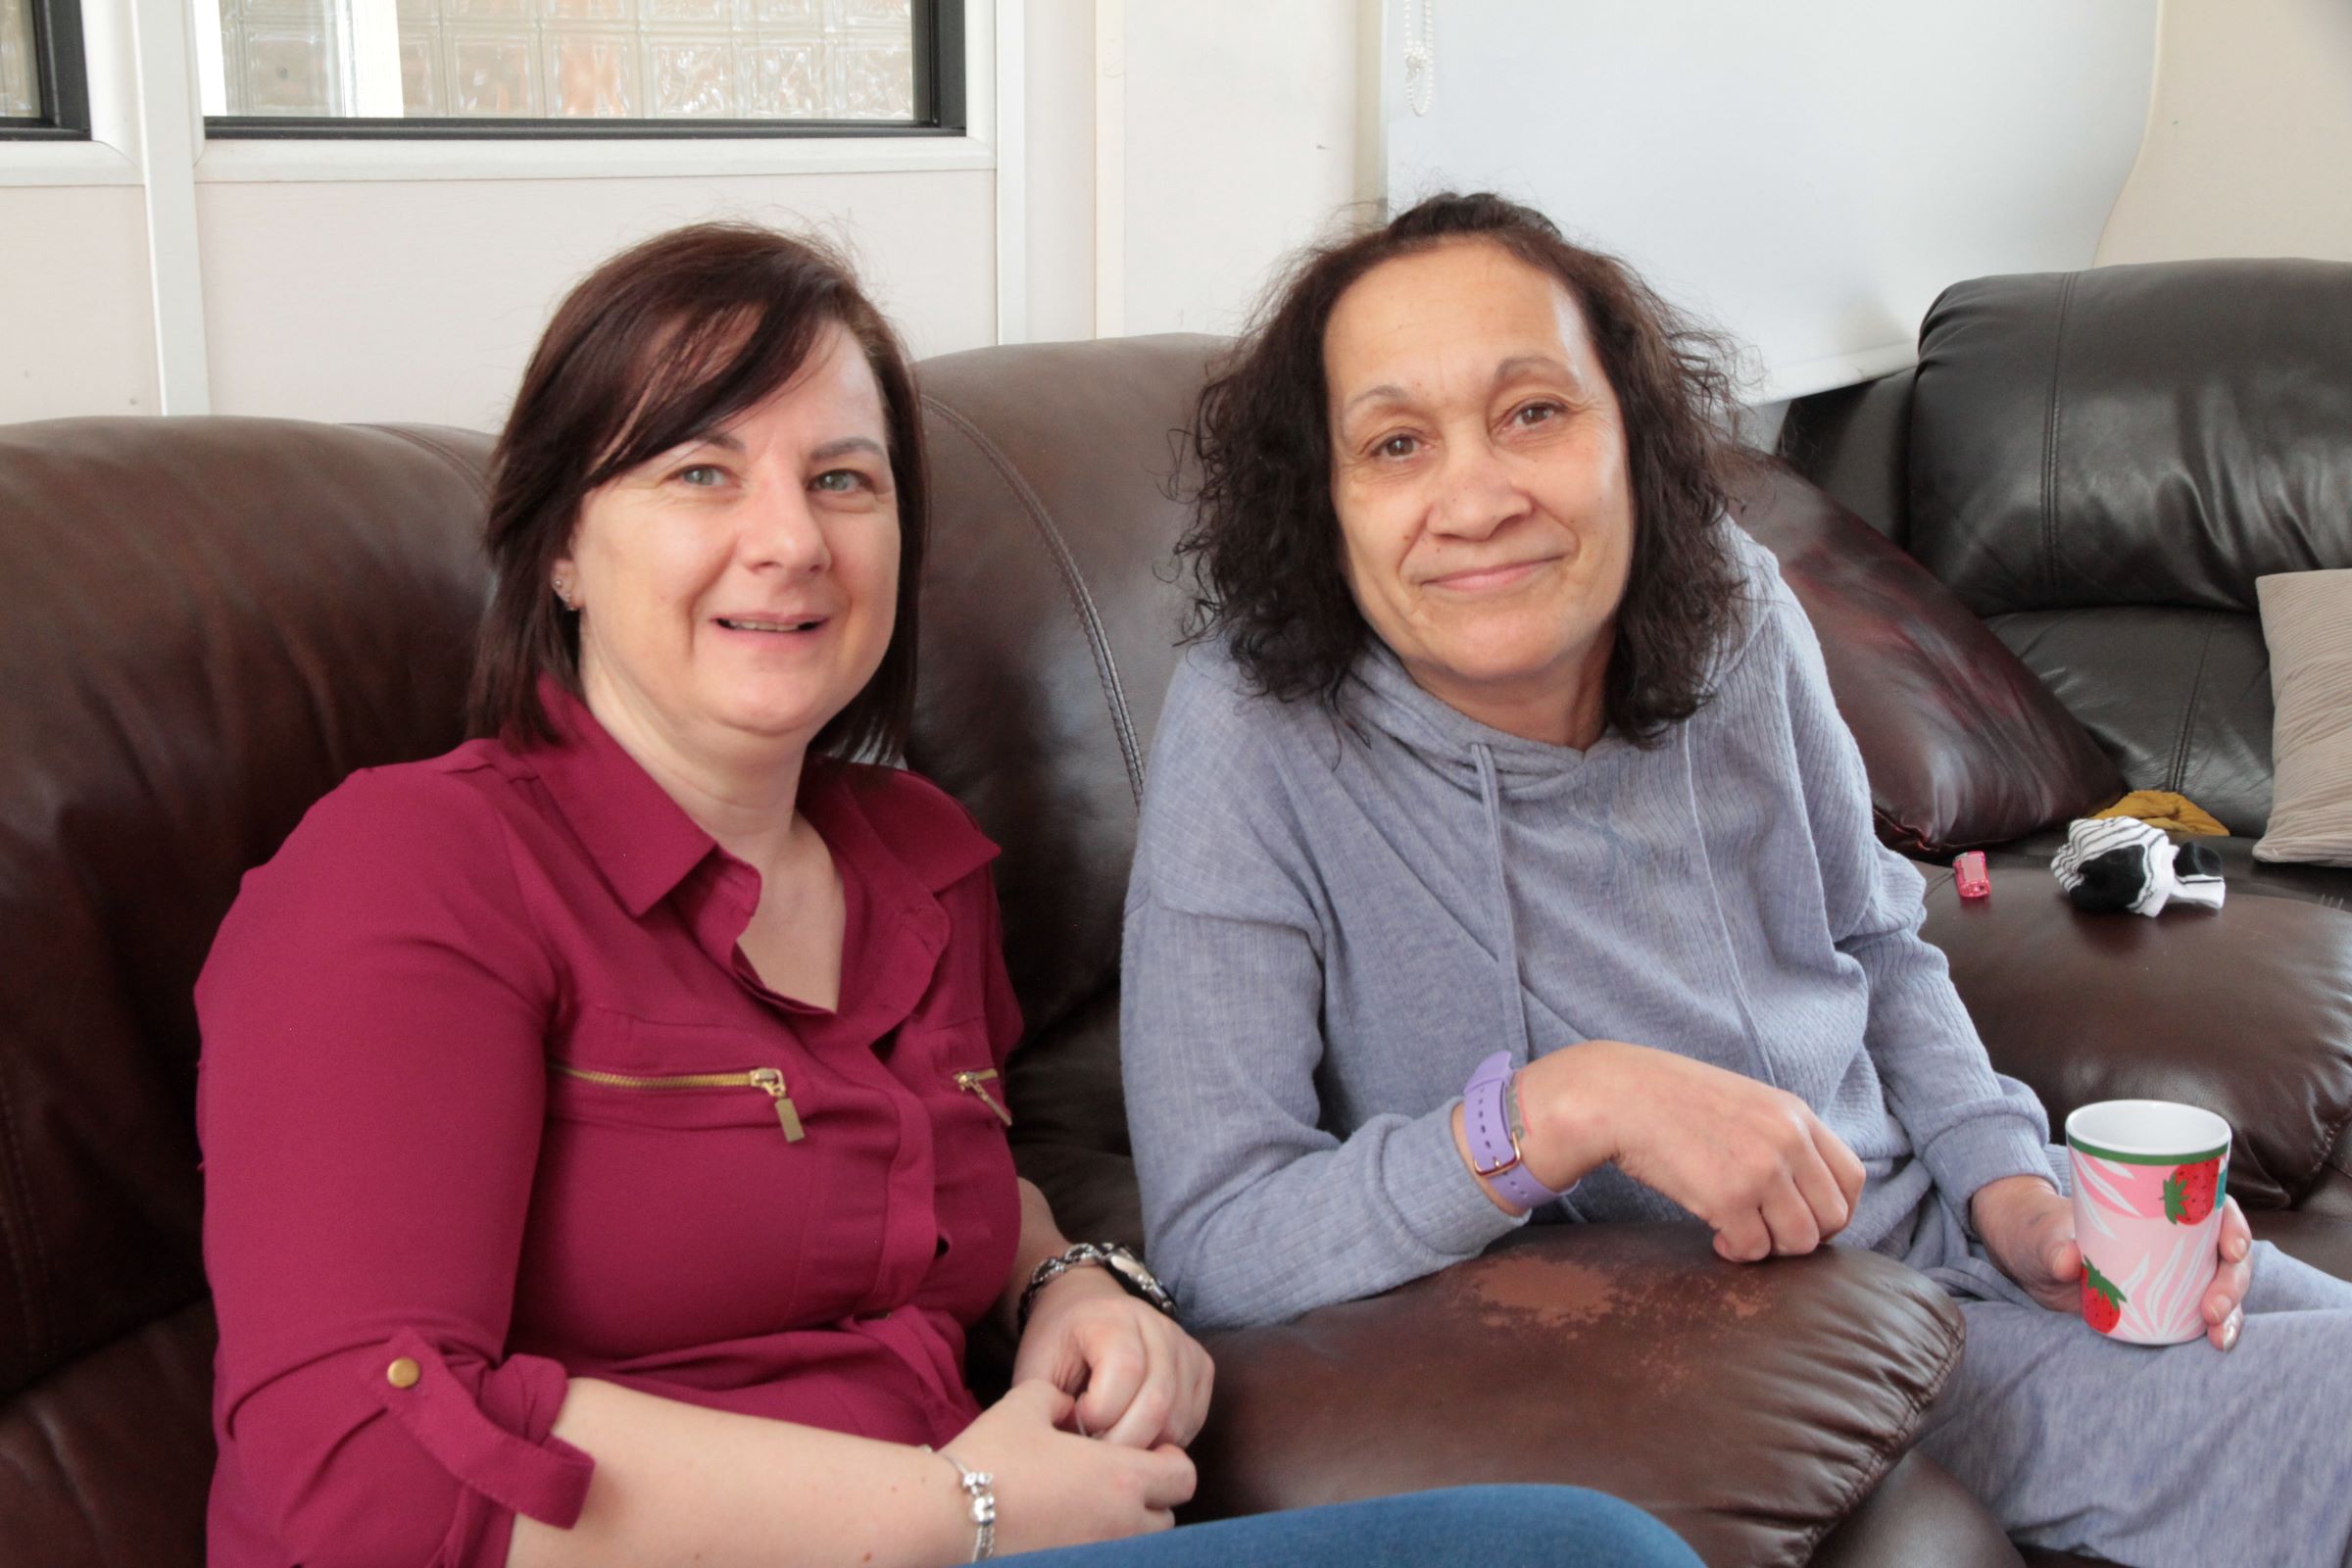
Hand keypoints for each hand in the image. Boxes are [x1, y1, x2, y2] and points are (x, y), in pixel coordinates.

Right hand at [945, 1380, 1195, 1555]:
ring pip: (1142, 1545)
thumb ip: (1060, 1398)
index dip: (1169, 1460)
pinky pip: (1109, 1559)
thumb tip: (1070, 1408)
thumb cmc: (992, 1456)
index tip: (1143, 1451)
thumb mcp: (1027, 1403)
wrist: (949, 1514)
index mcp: (1121, 1477)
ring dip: (1129, 1527)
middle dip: (1151, 1499)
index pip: (1183, 1476)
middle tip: (1116, 1482)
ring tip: (1093, 1509)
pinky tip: (1071, 1531)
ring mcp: (1102, 1555)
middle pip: (1168, 1517)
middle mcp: (1122, 1524)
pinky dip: (1103, 1547)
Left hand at [1010, 1267, 1212, 1447]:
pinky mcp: (1201, 1366)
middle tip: (1095, 1455)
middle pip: (1158, 1401)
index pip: (1125, 1371)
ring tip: (1113, 1447)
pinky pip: (1194, 1420)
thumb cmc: (1056, 1348)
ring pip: (1179, 1418)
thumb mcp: (1036, 1371)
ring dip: (1145, 1448)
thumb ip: (1049, 1410)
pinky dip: (1166, 1442)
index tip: (1074, 1423)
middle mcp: (1157, 1325)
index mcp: (1111, 1318)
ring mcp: (1184, 1344)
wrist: (1082, 1310)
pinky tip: (1138, 1439)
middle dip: (1123, 1443)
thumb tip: (1074, 1462)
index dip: (1098, 1413)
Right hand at [1510, 1040, 1867, 1261]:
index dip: (1835, 1212)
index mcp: (1795, 1114)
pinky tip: (1716, 1238)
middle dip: (1802, 1237)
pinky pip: (1754, 1249)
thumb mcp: (1745, 1102)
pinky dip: (1738, 1253)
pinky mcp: (1727, 1198)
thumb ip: (1782, 1137)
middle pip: (1832, 1218)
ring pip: (1798, 1241)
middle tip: (1767, 1233)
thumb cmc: (1673, 1101)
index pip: (1852, 1179)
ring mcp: (1760, 1170)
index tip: (1805, 1221)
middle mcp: (1787, 1140)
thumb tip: (1806, 1191)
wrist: (1618, 1096)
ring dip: (1770, 1248)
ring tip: (1739, 1235)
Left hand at [1972, 1174, 2254, 1350]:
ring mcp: (2175, 1268)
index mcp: (2157, 1204)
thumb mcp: (2043, 1235)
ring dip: (2232, 1311)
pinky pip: (2202, 1311)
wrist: (2031, 1257)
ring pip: (2222, 1285)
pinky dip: (2219, 1327)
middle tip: (2213, 1308)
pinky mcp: (2166, 1298)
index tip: (2230, 1248)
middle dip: (2232, 1281)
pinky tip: (2218, 1343)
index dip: (2232, 1224)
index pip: (2211, 1206)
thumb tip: (2069, 1261)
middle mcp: (2176, 1234)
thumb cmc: (2041, 1231)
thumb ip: (2052, 1246)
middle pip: (2224, 1253)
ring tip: (2219, 1335)